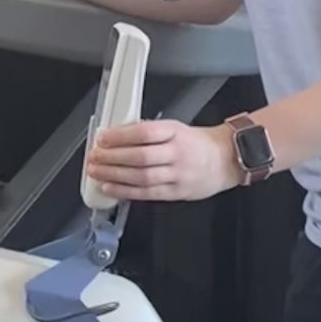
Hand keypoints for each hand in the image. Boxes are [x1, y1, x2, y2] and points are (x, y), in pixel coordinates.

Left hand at [84, 119, 240, 203]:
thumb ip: (148, 132)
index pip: (144, 132)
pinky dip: (125, 191)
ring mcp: (177, 174)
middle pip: (140, 156)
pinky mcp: (176, 192)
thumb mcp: (174, 128)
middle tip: (94, 156)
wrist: (225, 160)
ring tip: (96, 172)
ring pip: (141, 176)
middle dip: (112, 157)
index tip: (103, 138)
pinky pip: (147, 193)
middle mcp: (177, 153)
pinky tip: (110, 188)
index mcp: (175, 132)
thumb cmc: (197, 144)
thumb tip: (116, 136)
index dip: (120, 136)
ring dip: (114, 175)